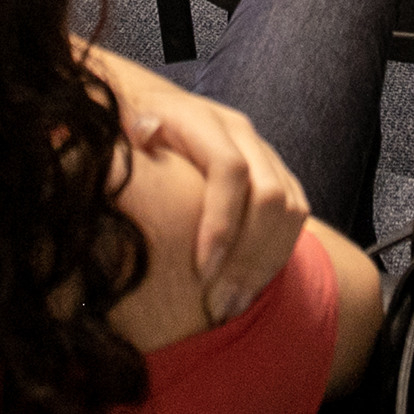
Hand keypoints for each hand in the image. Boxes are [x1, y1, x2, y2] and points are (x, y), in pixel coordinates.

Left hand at [107, 63, 308, 323]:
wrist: (153, 105)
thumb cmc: (125, 131)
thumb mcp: (118, 127)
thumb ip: (129, 135)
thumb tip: (143, 133)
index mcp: (201, 120)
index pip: (229, 169)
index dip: (221, 222)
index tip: (201, 273)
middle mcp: (240, 132)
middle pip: (268, 195)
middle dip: (248, 257)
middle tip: (220, 307)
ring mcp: (263, 152)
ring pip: (289, 209)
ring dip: (266, 264)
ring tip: (234, 308)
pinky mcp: (278, 172)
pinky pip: (295, 216)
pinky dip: (277, 256)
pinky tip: (250, 289)